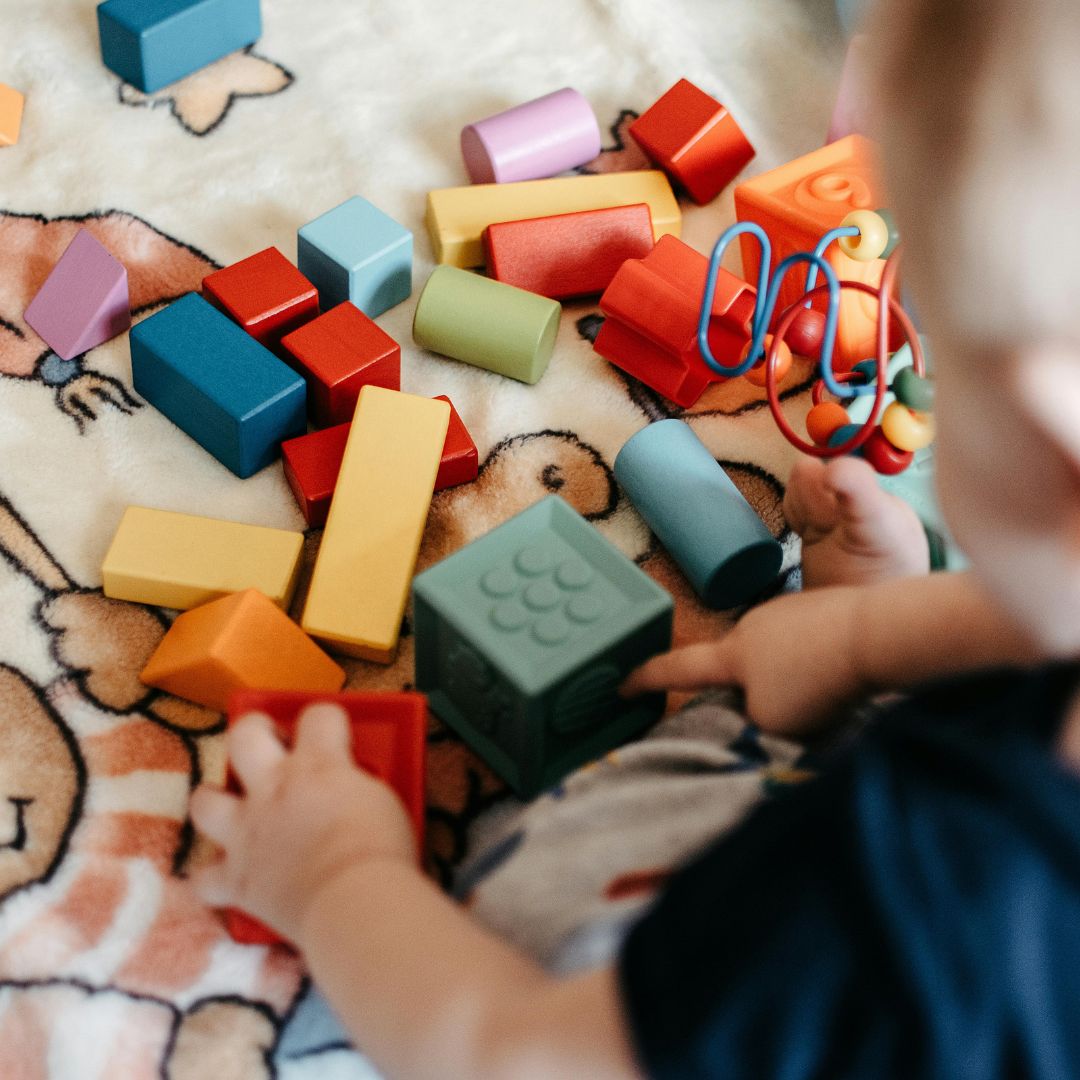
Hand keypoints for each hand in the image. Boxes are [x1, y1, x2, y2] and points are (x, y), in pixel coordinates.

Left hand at [189, 704, 416, 942]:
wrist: (354, 900)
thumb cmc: (380, 851)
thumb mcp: (382, 800)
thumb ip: (359, 785)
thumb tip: (352, 788)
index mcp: (319, 765)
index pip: (318, 715)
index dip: (326, 719)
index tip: (332, 732)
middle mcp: (274, 789)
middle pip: (244, 735)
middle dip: (253, 732)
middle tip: (270, 746)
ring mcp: (247, 832)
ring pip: (204, 800)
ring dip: (215, 801)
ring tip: (233, 809)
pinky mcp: (237, 878)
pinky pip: (204, 879)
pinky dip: (214, 879)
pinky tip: (229, 878)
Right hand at [621, 586, 866, 737]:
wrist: (877, 634)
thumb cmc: (820, 680)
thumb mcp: (772, 719)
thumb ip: (752, 716)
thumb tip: (762, 703)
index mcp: (732, 655)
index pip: (679, 670)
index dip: (647, 679)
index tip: (623, 683)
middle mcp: (753, 625)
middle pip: (742, 666)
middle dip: (756, 688)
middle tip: (792, 710)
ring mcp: (789, 612)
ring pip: (781, 656)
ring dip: (796, 674)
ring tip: (831, 693)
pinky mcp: (824, 609)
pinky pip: (813, 645)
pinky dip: (822, 661)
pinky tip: (846, 672)